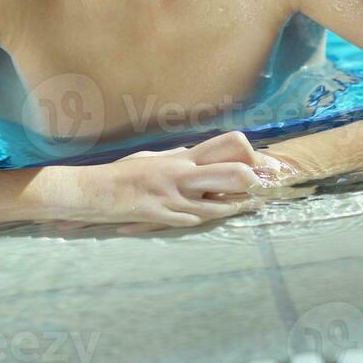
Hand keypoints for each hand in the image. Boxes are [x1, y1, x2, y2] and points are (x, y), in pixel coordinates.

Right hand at [49, 130, 288, 234]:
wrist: (94, 191)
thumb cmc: (122, 173)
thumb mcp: (153, 159)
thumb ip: (178, 158)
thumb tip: (197, 155)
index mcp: (180, 156)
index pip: (226, 145)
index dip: (249, 152)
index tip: (262, 160)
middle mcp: (182, 174)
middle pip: (233, 170)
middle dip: (255, 178)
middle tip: (269, 183)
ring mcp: (176, 197)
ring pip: (221, 200)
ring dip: (242, 202)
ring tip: (260, 202)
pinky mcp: (167, 217)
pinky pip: (199, 218)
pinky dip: (216, 215)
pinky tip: (228, 213)